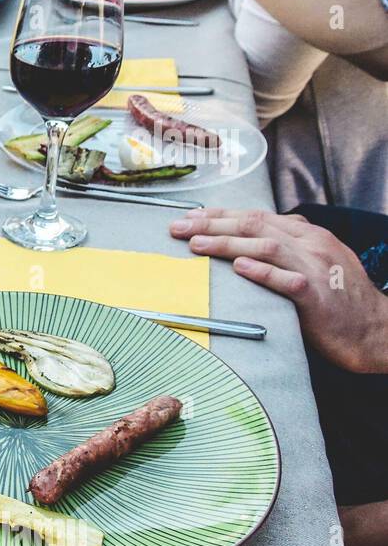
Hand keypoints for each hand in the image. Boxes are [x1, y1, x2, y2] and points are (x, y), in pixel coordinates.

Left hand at [171, 208, 387, 372]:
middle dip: (212, 224)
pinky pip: (288, 280)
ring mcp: (316, 268)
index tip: (189, 217)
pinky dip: (263, 272)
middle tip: (178, 228)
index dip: (219, 214)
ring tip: (196, 244)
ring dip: (227, 244)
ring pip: (266, 247)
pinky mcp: (317, 296)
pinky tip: (240, 268)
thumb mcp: (315, 262)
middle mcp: (311, 245)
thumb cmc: (338, 300)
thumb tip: (244, 244)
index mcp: (307, 235)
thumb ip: (286, 249)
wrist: (375, 330)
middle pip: (254, 225)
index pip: (256, 216)